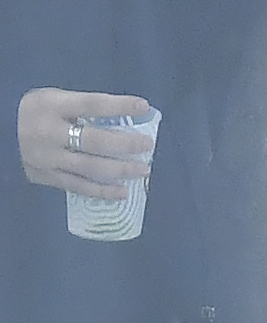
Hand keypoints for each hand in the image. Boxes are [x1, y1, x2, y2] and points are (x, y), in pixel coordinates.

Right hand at [17, 88, 152, 199]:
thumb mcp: (51, 100)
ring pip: (91, 167)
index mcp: (50, 106)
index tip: (144, 105)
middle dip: (125, 143)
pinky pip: (80, 187)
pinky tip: (123, 192)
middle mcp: (49, 132)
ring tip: (143, 169)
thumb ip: (80, 108)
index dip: (118, 105)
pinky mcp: (48, 177)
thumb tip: (123, 116)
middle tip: (147, 144)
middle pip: (94, 140)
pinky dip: (103, 191)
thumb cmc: (33, 113)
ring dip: (121, 169)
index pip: (90, 104)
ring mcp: (48, 158)